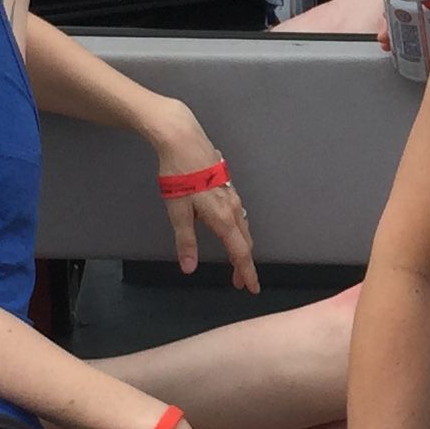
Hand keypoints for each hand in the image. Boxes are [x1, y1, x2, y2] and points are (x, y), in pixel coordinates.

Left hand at [149, 98, 257, 292]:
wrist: (183, 139)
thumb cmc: (179, 175)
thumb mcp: (177, 211)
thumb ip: (186, 241)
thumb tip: (190, 268)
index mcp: (222, 218)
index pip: (239, 252)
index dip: (246, 273)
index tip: (252, 288)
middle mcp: (232, 207)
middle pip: (244, 242)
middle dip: (243, 264)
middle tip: (239, 281)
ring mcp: (231, 194)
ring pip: (242, 227)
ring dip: (241, 247)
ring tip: (234, 260)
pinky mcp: (226, 185)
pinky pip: (238, 214)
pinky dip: (238, 230)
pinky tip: (229, 229)